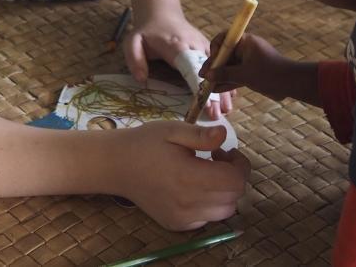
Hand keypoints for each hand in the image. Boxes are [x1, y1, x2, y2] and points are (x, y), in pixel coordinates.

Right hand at [115, 122, 250, 230]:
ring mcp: (182, 218)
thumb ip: (201, 135)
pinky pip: (206, 219)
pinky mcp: (176, 225)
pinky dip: (209, 204)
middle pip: (233, 197)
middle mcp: (187, 204)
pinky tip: (194, 187)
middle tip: (216, 158)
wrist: (116, 165)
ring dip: (224, 192)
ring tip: (207, 173)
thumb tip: (224, 135)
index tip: (226, 151)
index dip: (239, 165)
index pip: (235, 182)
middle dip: (233, 176)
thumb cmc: (145, 143)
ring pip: (224, 212)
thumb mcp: (172, 130)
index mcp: (188, 177)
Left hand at [124, 9, 233, 117]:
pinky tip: (230, 96)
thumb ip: (135, 60)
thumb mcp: (133, 41)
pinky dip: (225, 79)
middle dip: (214, 93)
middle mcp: (194, 46)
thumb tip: (142, 80)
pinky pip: (219, 64)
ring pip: (217, 68)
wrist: (162, 14)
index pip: (191, 67)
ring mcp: (203, 46)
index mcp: (176, 46)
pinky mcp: (207, 48)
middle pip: (208, 70)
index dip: (199, 85)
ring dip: (223, 88)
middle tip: (217, 115)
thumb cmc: (147, 32)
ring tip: (226, 110)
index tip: (205, 103)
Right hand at [200, 33, 299, 102]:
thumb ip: (224, 74)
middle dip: (214, 67)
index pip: (224, 39)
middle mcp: (246, 48)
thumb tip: (207, 75)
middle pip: (225, 55)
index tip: (212, 61)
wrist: (291, 84)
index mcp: (245, 41)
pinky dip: (228, 81)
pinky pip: (237, 74)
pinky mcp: (252, 72)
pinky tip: (217, 89)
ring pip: (230, 67)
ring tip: (208, 86)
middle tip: (203, 77)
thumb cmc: (269, 74)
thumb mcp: (244, 74)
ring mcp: (249, 60)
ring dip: (220, 76)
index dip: (215, 49)